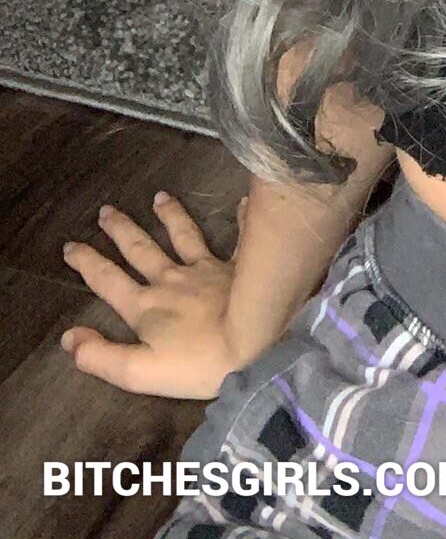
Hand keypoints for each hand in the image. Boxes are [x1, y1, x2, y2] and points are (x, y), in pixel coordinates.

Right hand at [59, 190, 254, 399]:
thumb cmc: (197, 363)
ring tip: (160, 196)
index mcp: (146, 306)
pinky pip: (240, 238)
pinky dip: (241, 220)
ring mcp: (207, 269)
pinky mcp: (238, 267)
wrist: (254, 340)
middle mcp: (172, 279)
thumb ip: (101, 356)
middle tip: (106, 210)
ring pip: (184, 235)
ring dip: (170, 216)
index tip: (71, 245)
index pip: (108, 280)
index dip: (87, 263)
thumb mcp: (138, 371)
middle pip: (141, 249)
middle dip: (121, 230)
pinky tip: (242, 203)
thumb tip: (69, 337)